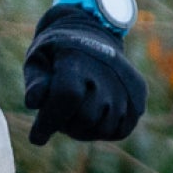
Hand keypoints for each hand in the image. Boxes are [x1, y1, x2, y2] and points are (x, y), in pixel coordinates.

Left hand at [22, 5, 145, 144]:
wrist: (92, 33)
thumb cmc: (57, 53)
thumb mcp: (38, 59)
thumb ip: (35, 82)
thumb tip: (34, 102)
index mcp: (77, 58)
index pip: (66, 96)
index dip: (49, 121)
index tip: (36, 138)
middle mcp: (106, 70)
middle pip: (85, 117)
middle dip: (65, 125)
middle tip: (56, 116)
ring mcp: (126, 83)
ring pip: (104, 128)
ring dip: (84, 129)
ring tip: (74, 113)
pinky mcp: (138, 95)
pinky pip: (120, 130)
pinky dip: (103, 130)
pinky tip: (93, 116)